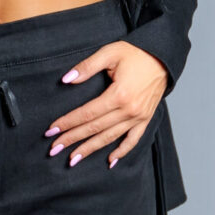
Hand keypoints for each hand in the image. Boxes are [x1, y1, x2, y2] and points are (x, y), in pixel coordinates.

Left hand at [45, 41, 168, 167]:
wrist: (163, 58)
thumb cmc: (136, 53)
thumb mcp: (109, 53)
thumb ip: (87, 67)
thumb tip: (66, 80)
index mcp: (118, 95)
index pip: (86, 113)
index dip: (67, 123)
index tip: (51, 131)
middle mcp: (128, 110)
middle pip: (94, 129)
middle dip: (72, 139)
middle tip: (54, 149)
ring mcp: (138, 117)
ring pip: (110, 138)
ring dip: (90, 149)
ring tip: (73, 159)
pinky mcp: (145, 119)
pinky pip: (133, 140)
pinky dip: (122, 152)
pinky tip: (110, 161)